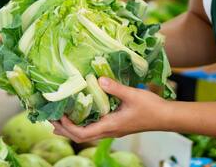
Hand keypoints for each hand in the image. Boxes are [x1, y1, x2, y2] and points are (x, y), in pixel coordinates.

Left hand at [51, 78, 168, 142]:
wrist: (166, 117)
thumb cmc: (151, 107)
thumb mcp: (132, 94)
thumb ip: (114, 87)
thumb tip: (98, 79)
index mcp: (110, 126)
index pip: (82, 134)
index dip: (67, 127)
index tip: (57, 117)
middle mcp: (109, 131)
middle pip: (80, 137)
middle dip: (64, 130)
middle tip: (50, 120)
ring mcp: (112, 130)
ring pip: (87, 134)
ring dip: (71, 129)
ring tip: (58, 120)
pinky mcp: (116, 126)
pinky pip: (94, 129)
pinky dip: (82, 124)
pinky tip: (79, 116)